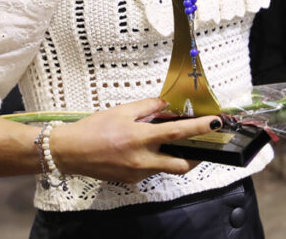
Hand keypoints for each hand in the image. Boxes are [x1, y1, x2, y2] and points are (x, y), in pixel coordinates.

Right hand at [49, 98, 221, 184]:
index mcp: (140, 138)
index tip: (216, 123)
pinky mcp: (131, 180)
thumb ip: (148, 107)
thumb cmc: (94, 128)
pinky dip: (157, 160)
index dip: (200, 128)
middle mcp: (142, 159)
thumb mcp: (122, 111)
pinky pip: (152, 170)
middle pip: (181, 164)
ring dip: (174, 157)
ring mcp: (137, 173)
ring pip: (166, 168)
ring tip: (174, 143)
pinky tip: (150, 149)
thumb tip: (166, 105)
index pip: (178, 132)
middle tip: (203, 146)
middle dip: (197, 157)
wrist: (70, 152)